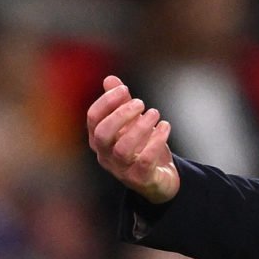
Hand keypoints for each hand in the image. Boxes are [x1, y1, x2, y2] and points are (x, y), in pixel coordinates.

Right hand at [86, 75, 179, 204]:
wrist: (160, 179)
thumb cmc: (142, 147)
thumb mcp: (132, 123)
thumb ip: (121, 102)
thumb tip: (110, 79)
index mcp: (100, 139)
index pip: (93, 119)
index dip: (106, 101)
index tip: (124, 89)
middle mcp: (106, 155)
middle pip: (103, 134)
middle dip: (121, 115)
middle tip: (141, 103)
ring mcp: (122, 169)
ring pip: (122, 149)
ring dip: (140, 127)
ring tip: (155, 113)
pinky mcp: (140, 178)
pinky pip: (144, 161)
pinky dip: (155, 141)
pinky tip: (165, 127)